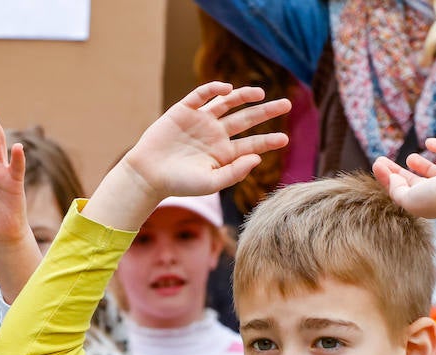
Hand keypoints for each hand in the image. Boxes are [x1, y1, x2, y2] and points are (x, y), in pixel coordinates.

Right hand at [85, 82, 288, 230]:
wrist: (148, 174)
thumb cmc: (179, 184)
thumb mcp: (210, 182)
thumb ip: (235, 172)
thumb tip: (257, 157)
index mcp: (223, 154)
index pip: (252, 144)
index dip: (269, 141)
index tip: (285, 139)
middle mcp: (215, 135)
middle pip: (247, 119)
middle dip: (267, 111)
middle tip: (287, 104)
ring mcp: (201, 121)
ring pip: (228, 103)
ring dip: (244, 96)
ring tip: (260, 93)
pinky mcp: (184, 110)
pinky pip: (202, 95)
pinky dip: (214, 90)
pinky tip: (226, 89)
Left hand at [373, 137, 435, 250]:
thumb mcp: (407, 199)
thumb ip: (395, 189)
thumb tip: (392, 176)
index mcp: (425, 203)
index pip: (403, 191)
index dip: (389, 179)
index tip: (377, 165)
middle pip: (415, 182)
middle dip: (399, 173)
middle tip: (382, 160)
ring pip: (434, 170)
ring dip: (421, 164)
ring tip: (409, 158)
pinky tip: (428, 142)